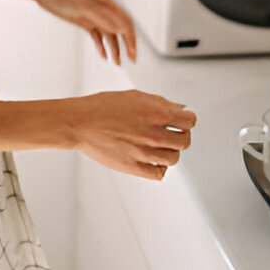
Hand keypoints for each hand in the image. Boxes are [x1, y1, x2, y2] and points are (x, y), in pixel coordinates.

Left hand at [37, 0, 136, 64]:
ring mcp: (94, 17)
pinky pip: (97, 36)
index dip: (131, 38)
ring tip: (117, 63)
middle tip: (131, 59)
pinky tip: (103, 56)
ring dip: (114, 48)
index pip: (125, 23)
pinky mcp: (85, 22)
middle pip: (121, 29)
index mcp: (107, 4)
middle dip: (127, 45)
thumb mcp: (83, 5)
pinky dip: (101, 46)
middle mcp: (104, 10)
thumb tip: (120, 28)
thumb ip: (102, 16)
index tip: (132, 53)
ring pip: (110, 35)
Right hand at [69, 90, 197, 180]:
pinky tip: (153, 159)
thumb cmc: (103, 107)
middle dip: (181, 136)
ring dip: (171, 151)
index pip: (189, 121)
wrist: (80, 123)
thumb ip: (161, 103)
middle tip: (173, 134)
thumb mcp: (135, 96)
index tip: (183, 121)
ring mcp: (144, 152)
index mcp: (155, 113)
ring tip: (160, 146)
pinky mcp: (133, 167)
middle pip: (185, 141)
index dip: (188, 120)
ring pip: (174, 158)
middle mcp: (152, 133)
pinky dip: (159, 167)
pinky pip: (159, 173)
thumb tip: (180, 108)